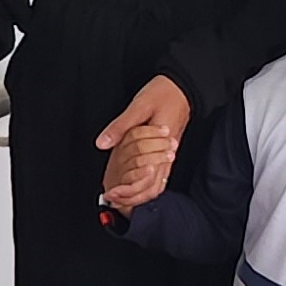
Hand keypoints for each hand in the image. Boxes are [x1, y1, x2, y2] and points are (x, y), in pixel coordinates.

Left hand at [94, 75, 191, 209]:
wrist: (183, 87)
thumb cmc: (163, 94)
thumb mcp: (138, 106)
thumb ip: (120, 126)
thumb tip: (102, 143)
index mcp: (160, 145)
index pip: (147, 179)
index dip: (129, 190)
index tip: (112, 192)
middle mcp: (167, 154)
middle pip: (153, 188)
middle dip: (132, 198)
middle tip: (113, 198)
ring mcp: (168, 155)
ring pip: (157, 185)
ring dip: (139, 194)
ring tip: (120, 197)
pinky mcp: (167, 153)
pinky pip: (159, 176)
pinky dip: (146, 185)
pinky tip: (134, 186)